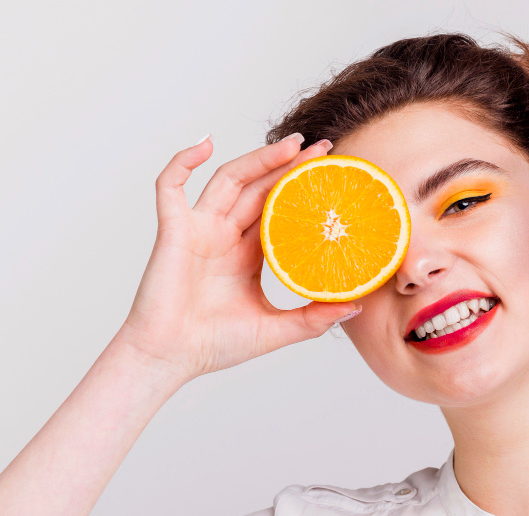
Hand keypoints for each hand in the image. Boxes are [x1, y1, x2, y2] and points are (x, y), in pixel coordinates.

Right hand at [114, 133, 359, 386]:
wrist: (170, 358)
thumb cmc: (215, 346)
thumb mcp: (276, 330)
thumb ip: (314, 318)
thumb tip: (357, 307)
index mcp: (247, 254)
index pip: (280, 210)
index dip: (303, 191)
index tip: (333, 175)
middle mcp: (224, 235)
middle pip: (260, 188)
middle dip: (290, 166)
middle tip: (324, 149)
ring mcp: (198, 229)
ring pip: (229, 179)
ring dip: (258, 159)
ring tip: (293, 145)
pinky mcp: (173, 230)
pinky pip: (170, 186)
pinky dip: (182, 161)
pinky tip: (206, 143)